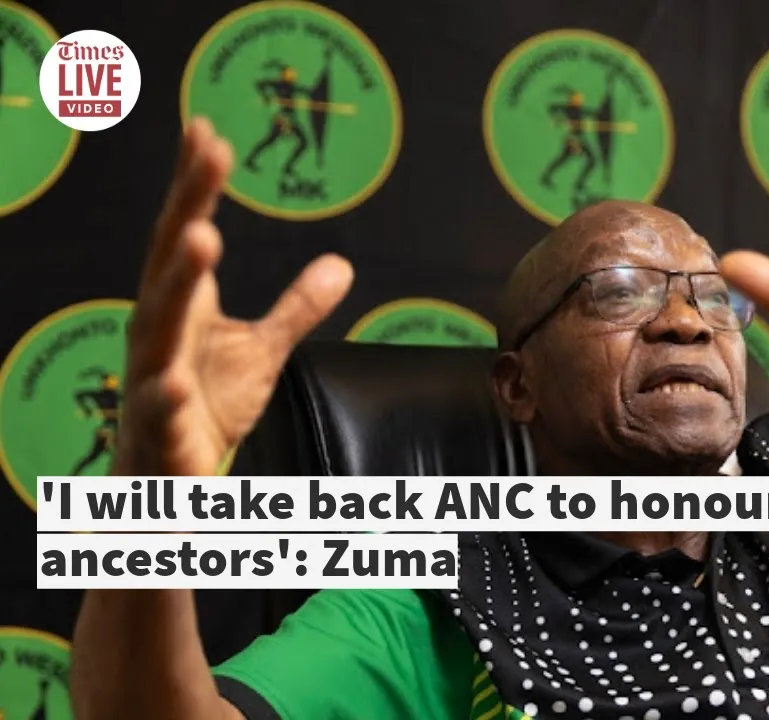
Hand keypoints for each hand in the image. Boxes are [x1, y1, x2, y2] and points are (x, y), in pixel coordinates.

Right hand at [115, 118, 352, 475]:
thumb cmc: (205, 406)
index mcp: (178, 308)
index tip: (208, 129)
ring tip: (203, 237)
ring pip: (158, 329)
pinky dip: (166, 399)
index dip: (195, 184)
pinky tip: (178, 384)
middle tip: (213, 155)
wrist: (169, 481)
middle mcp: (157, 336)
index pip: (183, 235)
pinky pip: (160, 414)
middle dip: (190, 209)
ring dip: (179, 281)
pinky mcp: (159, 434)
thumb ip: (296, 307)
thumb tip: (341, 263)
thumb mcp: (260, 351)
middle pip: (170, 266)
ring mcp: (152, 383)